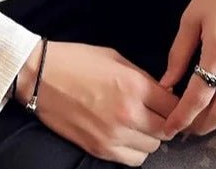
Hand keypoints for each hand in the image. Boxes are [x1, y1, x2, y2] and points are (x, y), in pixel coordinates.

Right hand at [15, 41, 178, 166]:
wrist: (40, 76)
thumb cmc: (76, 60)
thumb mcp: (114, 58)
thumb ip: (141, 77)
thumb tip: (162, 93)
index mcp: (133, 85)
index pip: (173, 105)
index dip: (175, 103)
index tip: (170, 101)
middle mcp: (129, 113)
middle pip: (166, 129)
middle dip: (164, 120)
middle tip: (155, 112)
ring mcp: (114, 135)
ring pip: (152, 147)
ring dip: (150, 136)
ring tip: (138, 123)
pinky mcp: (100, 149)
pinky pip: (134, 160)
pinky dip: (135, 150)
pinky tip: (126, 135)